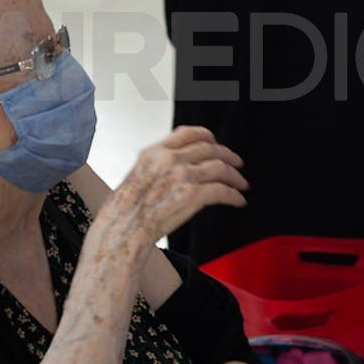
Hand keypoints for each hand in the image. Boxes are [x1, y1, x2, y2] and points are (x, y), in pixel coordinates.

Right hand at [99, 126, 247, 250]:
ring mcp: (182, 176)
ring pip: (220, 168)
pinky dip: (234, 196)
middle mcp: (169, 159)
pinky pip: (222, 191)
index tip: (215, 142)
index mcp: (154, 152)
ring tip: (241, 184)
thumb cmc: (124, 212)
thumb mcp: (135, 176)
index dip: (206, 136)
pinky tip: (237, 201)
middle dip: (228, 155)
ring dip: (235, 176)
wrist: (121, 231)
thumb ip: (157, 166)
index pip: (187, 133)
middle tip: (237, 163)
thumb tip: (177, 165)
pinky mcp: (193, 195)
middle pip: (209, 149)